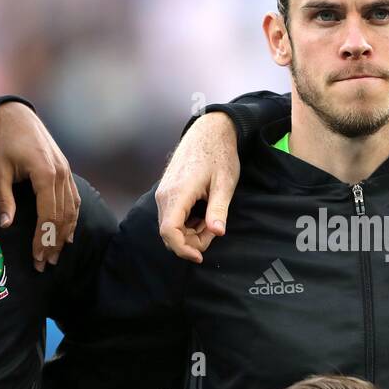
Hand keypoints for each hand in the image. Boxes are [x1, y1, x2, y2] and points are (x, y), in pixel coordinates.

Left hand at [0, 101, 80, 271]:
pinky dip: (73, 219)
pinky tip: (69, 234)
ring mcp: (67, 172)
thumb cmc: (3, 143)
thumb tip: (6, 226)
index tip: (37, 257)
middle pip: (62, 217)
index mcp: (45, 174)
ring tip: (57, 254)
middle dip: (54, 243)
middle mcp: (61, 175)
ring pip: (72, 210)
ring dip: (65, 234)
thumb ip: (4, 199)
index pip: (48, 215)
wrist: (16, 117)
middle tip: (46, 264)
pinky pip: (74, 200)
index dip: (43, 239)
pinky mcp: (66, 171)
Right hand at [156, 112, 238, 263]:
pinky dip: (187, 223)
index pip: (169, 232)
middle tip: (214, 230)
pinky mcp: (166, 192)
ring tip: (211, 219)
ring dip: (190, 232)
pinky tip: (203, 214)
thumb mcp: (225, 184)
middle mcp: (164, 195)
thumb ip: (218, 210)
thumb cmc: (219, 155)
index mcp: (178, 193)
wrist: (209, 132)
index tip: (200, 256)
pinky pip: (171, 216)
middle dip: (191, 241)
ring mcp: (163, 193)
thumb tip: (217, 233)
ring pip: (170, 226)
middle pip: (169, 233)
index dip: (183, 249)